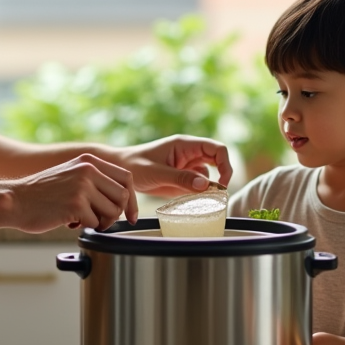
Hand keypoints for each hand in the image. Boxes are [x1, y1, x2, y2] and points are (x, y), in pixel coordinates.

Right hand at [8, 153, 136, 232]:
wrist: (14, 200)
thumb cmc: (41, 194)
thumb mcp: (70, 174)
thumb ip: (93, 180)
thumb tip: (121, 198)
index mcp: (89, 161)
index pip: (126, 177)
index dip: (131, 199)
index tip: (130, 215)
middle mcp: (88, 170)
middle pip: (123, 196)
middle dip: (115, 214)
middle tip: (100, 221)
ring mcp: (82, 186)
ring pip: (112, 211)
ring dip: (101, 222)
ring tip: (81, 220)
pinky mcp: (76, 204)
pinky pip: (95, 223)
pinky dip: (85, 227)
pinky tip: (68, 221)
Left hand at [110, 135, 232, 197]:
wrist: (120, 171)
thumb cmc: (134, 165)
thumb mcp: (157, 173)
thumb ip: (181, 178)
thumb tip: (206, 185)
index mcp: (185, 145)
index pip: (216, 148)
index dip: (225, 164)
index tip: (223, 183)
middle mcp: (189, 153)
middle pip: (217, 160)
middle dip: (221, 176)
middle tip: (218, 194)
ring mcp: (186, 165)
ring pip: (209, 174)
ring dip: (209, 186)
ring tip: (201, 199)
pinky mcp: (181, 177)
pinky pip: (198, 183)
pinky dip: (199, 192)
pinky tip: (191, 199)